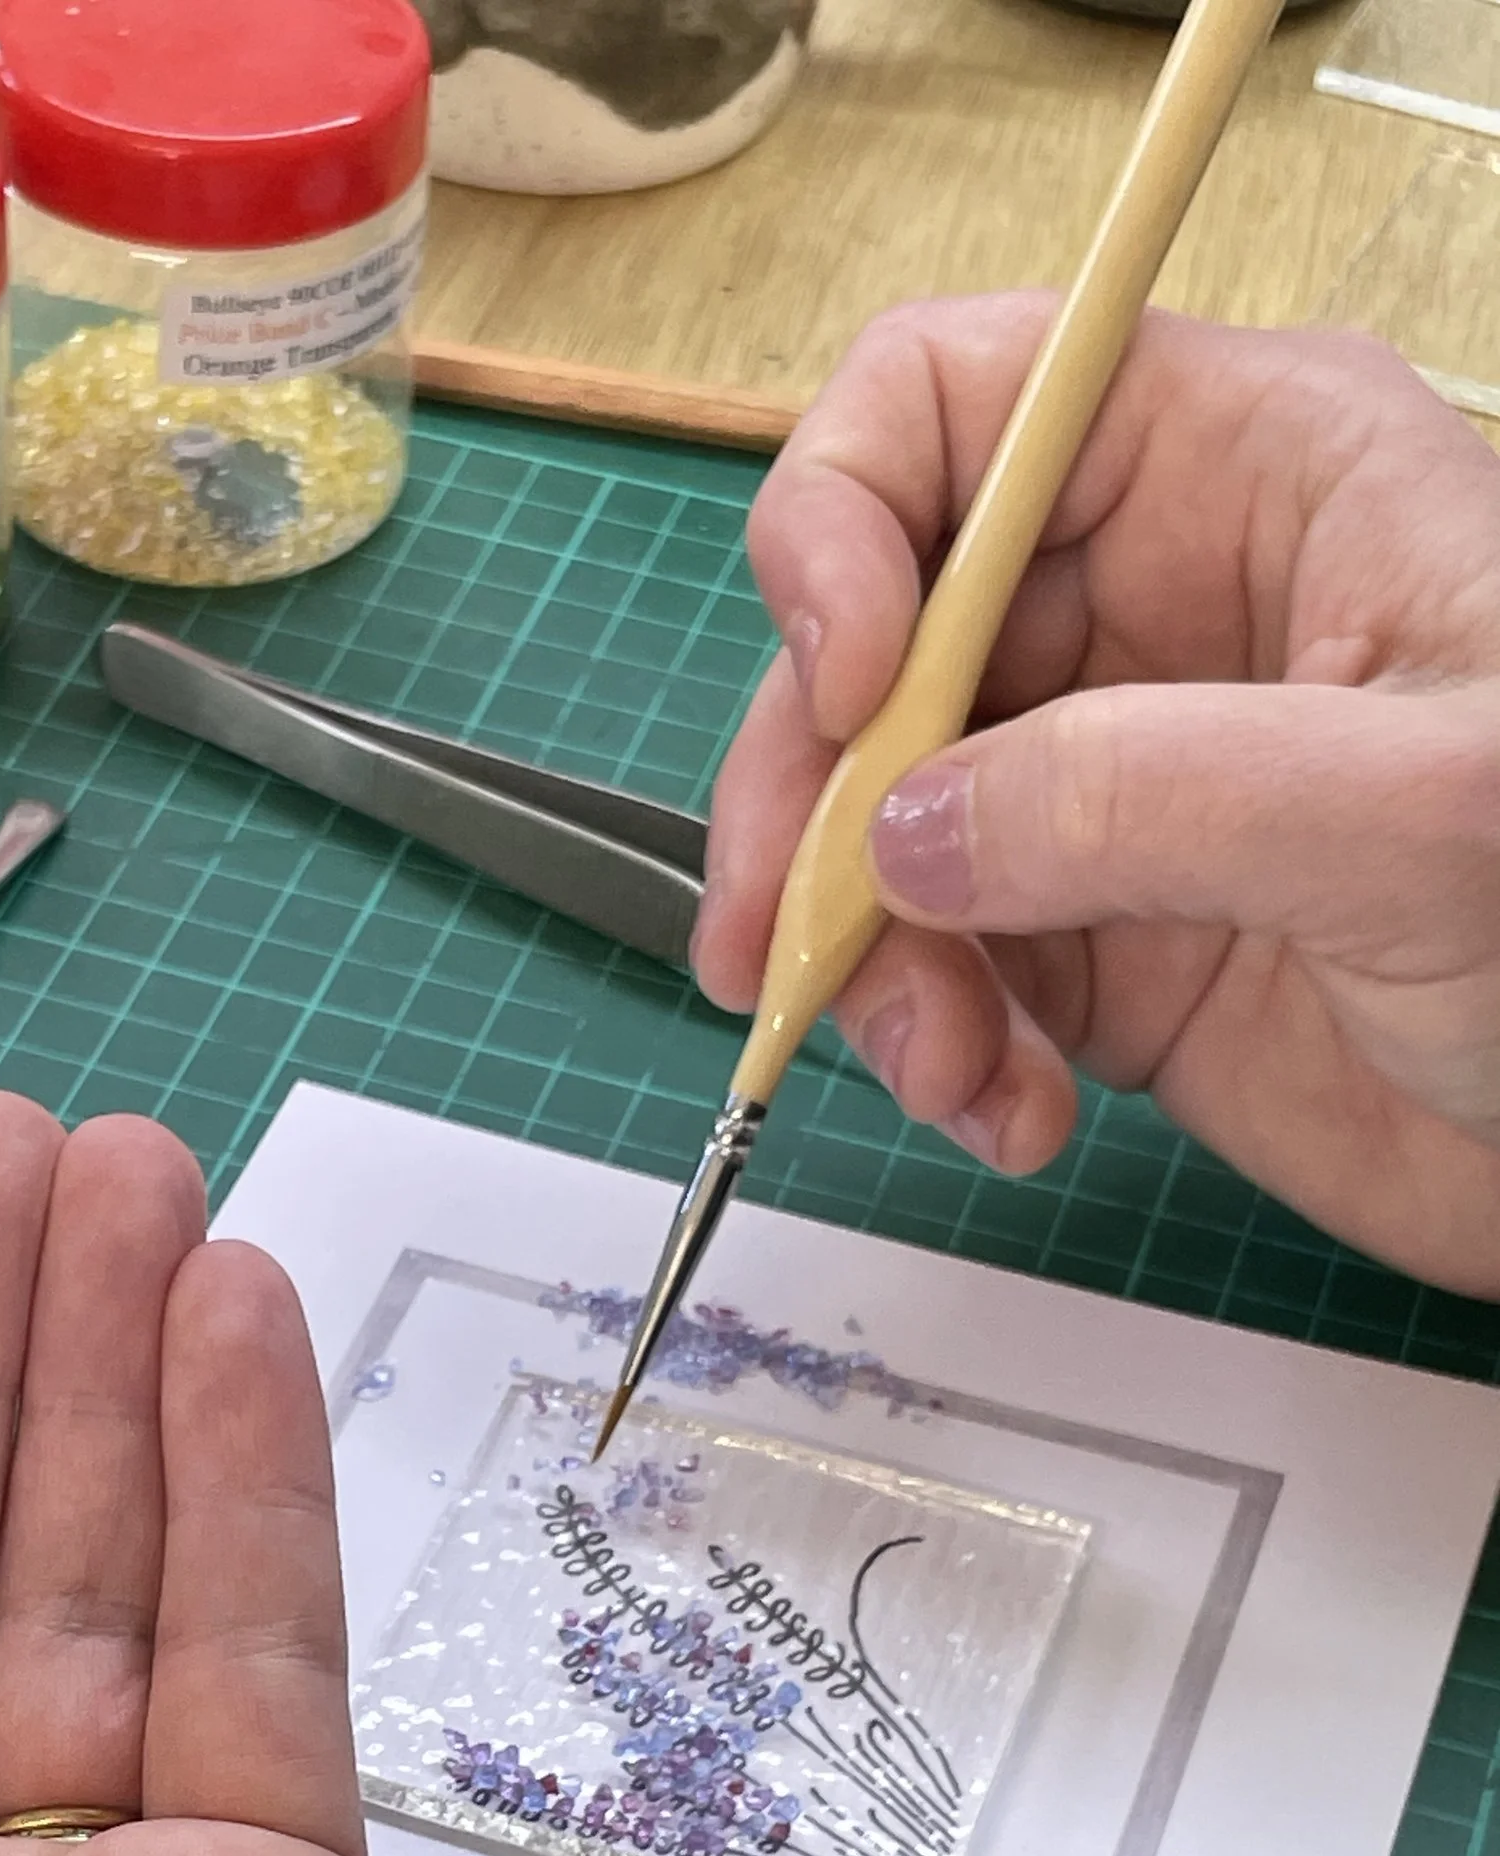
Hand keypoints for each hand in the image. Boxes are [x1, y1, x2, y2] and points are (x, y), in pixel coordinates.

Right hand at [693, 300, 1499, 1290]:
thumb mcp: (1409, 815)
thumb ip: (1142, 796)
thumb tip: (905, 835)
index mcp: (1241, 476)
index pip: (951, 405)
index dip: (850, 524)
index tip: (850, 694)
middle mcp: (1155, 611)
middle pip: (873, 645)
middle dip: (814, 802)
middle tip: (783, 946)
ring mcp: (1114, 785)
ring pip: (880, 828)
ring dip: (866, 960)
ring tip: (946, 1070)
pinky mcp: (1101, 945)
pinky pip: (939, 971)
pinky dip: (938, 1052)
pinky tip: (1012, 1113)